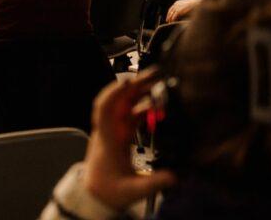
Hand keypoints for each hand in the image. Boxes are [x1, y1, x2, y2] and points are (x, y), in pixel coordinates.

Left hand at [82, 70, 176, 210]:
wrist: (96, 196)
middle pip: (118, 101)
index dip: (115, 92)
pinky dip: (143, 110)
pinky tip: (157, 109)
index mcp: (107, 139)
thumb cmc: (107, 191)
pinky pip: (131, 116)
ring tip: (159, 86)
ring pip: (125, 106)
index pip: (105, 108)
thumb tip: (174, 176)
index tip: (128, 82)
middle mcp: (109, 131)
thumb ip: (155, 183)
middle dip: (135, 86)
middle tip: (155, 76)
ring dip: (140, 95)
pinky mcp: (120, 136)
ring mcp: (114, 132)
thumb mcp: (133, 189)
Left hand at [166, 0, 201, 22]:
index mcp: (177, 2)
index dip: (169, 13)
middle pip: (170, 11)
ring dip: (170, 18)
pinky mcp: (179, 9)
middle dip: (168, 16)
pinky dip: (173, 18)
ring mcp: (177, 6)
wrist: (196, 3)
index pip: (171, 8)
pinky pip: (175, 15)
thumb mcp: (184, 7)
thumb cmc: (192, 5)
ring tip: (170, 22)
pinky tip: (173, 21)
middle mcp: (176, 4)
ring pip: (172, 13)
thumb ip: (181, 10)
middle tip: (167, 21)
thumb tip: (178, 15)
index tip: (168, 17)